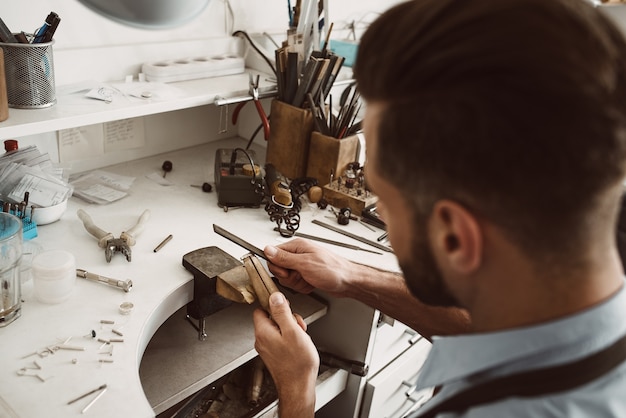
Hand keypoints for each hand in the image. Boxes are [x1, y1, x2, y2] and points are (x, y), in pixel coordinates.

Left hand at [253, 292, 318, 415]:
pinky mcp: (274, 356)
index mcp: (263, 332)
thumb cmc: (297, 364)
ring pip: (278, 329)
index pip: (261, 308)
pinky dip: (290, 340)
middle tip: (298, 327)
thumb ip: (282, 312)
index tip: (287, 308)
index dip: (275, 305)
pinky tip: (299, 346)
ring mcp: (267, 349)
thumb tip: (274, 297)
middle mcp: (262, 340)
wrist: (298, 388)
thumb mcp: (293, 331)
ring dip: (291, 330)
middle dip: (287, 319)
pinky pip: (280, 340)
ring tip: (301, 339)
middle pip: (271, 318)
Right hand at [264, 238, 353, 296]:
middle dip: (289, 277)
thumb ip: (284, 257)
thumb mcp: (305, 263)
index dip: (278, 267)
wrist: (348, 282)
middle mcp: (298, 254)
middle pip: (279, 269)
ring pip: (287, 278)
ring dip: (297, 283)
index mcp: (296, 246)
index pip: (273, 255)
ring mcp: (302, 265)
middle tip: (301, 276)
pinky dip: (303, 287)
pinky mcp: (306, 275)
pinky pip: (295, 284)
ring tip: (309, 279)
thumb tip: (268, 250)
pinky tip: (311, 284)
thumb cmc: (333, 270)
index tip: (287, 272)